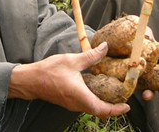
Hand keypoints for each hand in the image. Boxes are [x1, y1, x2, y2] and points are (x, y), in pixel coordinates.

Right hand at [9, 42, 129, 117]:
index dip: (116, 110)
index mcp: (80, 96)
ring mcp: (73, 105)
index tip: (126, 106)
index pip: (102, 109)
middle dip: (113, 107)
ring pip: (93, 108)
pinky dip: (95, 100)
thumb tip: (105, 48)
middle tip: (123, 98)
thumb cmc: (49, 71)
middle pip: (99, 111)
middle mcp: (77, 104)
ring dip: (104, 103)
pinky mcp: (69, 102)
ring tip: (113, 93)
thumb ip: (91, 56)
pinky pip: (86, 104)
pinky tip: (97, 88)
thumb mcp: (72, 60)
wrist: (31, 80)